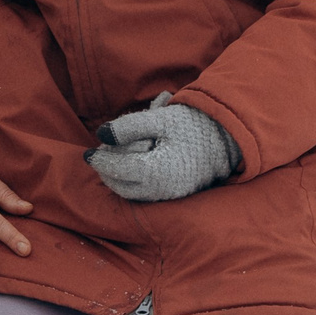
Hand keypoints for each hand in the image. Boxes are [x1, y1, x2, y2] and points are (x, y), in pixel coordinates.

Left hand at [86, 93, 239, 202]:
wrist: (228, 137)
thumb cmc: (193, 125)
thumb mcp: (160, 119)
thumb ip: (128, 126)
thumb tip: (100, 134)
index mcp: (156, 170)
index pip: (118, 169)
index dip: (100, 160)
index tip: (87, 153)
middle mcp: (162, 189)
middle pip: (121, 186)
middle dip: (107, 172)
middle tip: (99, 156)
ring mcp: (171, 195)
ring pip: (133, 194)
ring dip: (118, 180)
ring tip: (112, 162)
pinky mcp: (177, 195)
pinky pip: (147, 195)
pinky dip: (134, 184)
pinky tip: (130, 170)